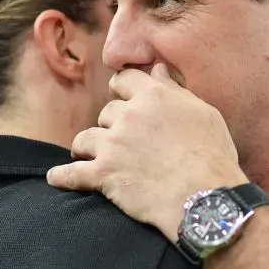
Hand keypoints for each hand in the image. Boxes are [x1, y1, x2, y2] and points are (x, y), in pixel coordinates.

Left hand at [47, 64, 246, 237]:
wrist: (205, 199)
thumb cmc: (212, 157)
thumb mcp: (204, 114)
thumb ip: (176, 90)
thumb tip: (158, 70)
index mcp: (154, 96)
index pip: (124, 81)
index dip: (121, 91)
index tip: (122, 100)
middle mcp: (129, 116)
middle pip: (106, 113)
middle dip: (112, 126)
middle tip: (122, 141)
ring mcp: (113, 145)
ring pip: (85, 139)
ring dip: (87, 148)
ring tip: (90, 158)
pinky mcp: (103, 175)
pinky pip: (72, 174)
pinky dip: (62, 177)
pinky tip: (56, 178)